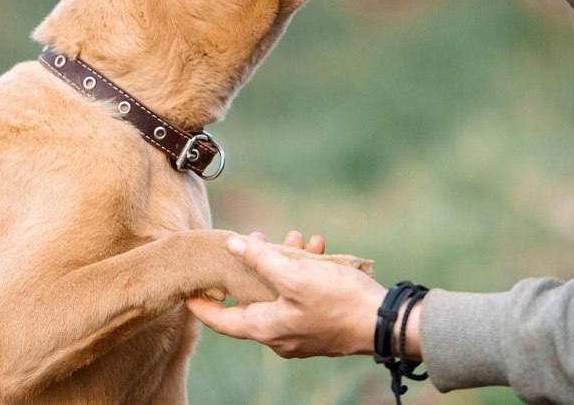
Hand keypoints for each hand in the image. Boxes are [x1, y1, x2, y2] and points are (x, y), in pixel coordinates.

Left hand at [185, 232, 410, 359]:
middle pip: (252, 300)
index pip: (221, 320)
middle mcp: (279, 336)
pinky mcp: (320, 326)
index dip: (201, 304)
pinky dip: (305, 273)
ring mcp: (300, 333)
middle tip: (256, 240)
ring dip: (285, 263)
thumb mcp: (295, 274)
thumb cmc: (339, 300)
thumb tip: (232, 246)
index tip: (187, 291)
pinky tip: (317, 249)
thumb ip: (260, 259)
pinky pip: (302, 297)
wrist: (385, 323)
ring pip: (280, 293)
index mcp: (265, 328)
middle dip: (253, 266)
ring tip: (297, 238)